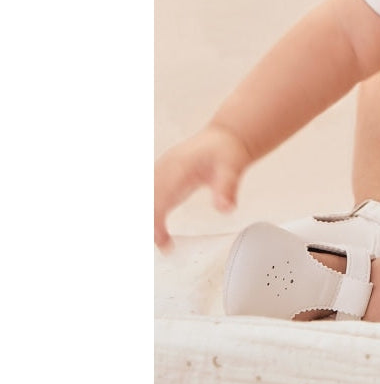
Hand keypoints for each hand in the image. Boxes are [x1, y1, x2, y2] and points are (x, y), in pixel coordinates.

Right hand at [154, 125, 252, 250]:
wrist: (224, 138)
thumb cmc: (225, 149)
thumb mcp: (232, 167)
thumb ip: (227, 187)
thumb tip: (225, 208)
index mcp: (177, 167)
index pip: (157, 198)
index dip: (154, 222)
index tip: (162, 242)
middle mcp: (164, 169)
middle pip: (144, 200)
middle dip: (145, 223)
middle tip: (157, 245)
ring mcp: (161, 172)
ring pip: (144, 198)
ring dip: (146, 220)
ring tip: (159, 244)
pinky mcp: (162, 178)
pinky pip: (149, 197)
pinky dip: (150, 215)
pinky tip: (159, 234)